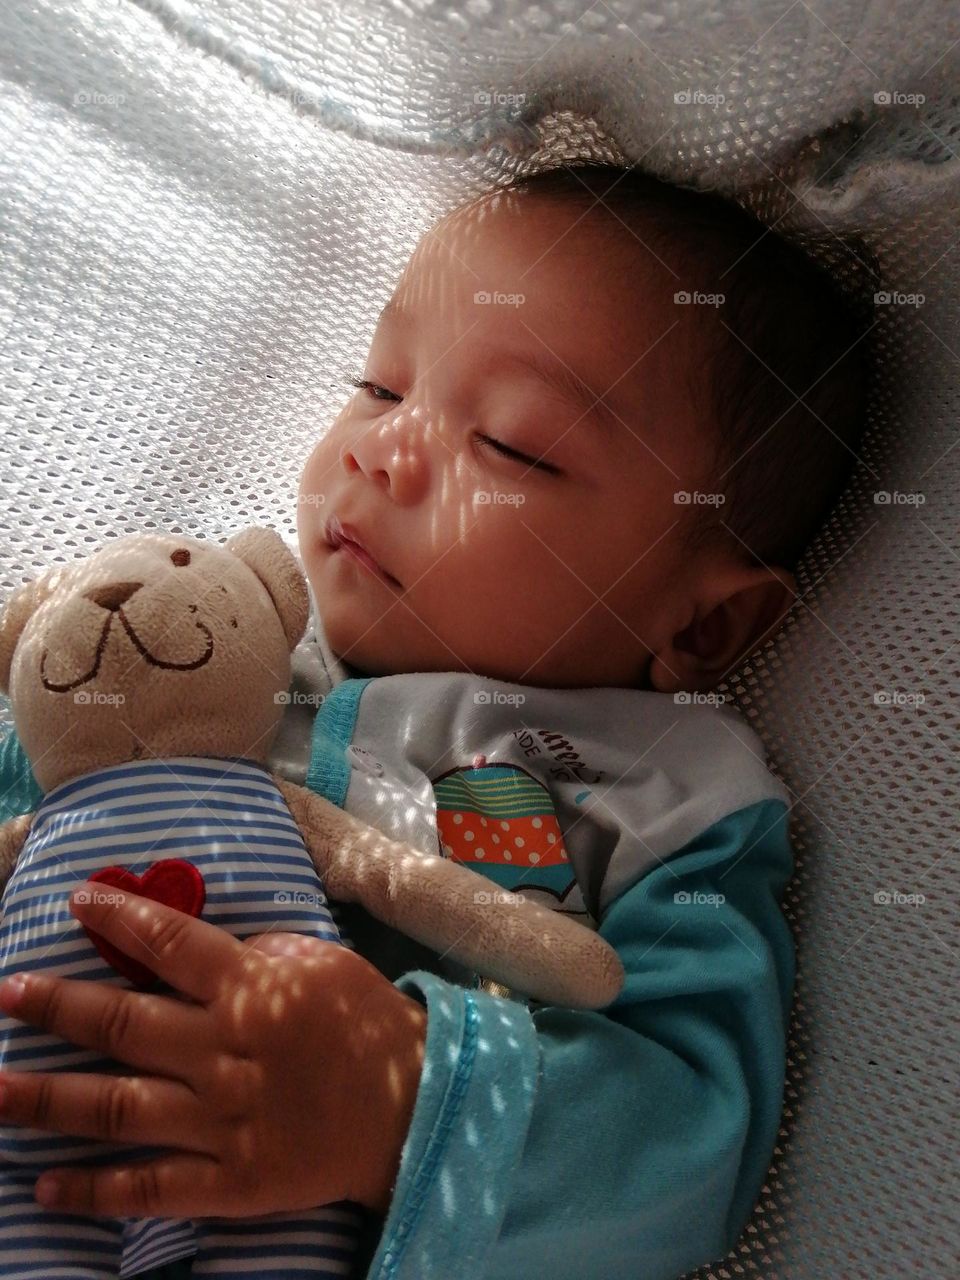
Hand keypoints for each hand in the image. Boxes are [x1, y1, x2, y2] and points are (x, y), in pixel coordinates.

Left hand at [0, 881, 426, 1218]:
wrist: (413, 1107)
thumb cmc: (367, 1021)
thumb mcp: (320, 960)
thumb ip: (252, 952)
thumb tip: (188, 946)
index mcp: (250, 988)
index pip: (168, 942)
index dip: (117, 916)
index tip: (75, 900)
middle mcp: (224, 1052)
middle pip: (121, 1025)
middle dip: (54, 1007)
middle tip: (4, 994)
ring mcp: (222, 1122)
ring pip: (116, 1107)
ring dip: (46, 1100)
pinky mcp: (229, 1182)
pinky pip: (149, 1186)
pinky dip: (93, 1190)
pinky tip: (44, 1189)